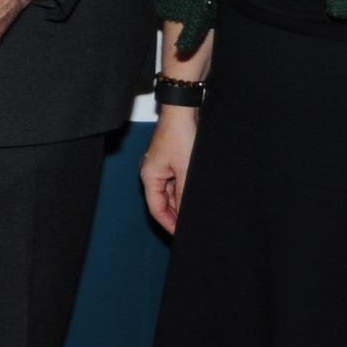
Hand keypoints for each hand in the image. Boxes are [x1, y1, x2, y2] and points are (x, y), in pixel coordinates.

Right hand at [139, 106, 199, 233]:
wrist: (183, 110)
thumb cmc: (181, 135)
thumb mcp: (186, 171)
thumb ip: (184, 196)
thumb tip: (186, 217)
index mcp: (149, 176)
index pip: (156, 209)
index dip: (169, 225)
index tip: (182, 236)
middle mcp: (152, 172)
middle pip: (162, 202)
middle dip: (176, 215)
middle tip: (193, 228)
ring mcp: (161, 166)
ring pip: (170, 192)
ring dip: (181, 203)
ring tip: (197, 214)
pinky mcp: (171, 160)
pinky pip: (175, 182)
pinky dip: (184, 192)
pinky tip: (196, 196)